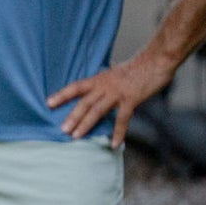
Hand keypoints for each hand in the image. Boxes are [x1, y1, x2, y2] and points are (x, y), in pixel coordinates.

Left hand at [48, 51, 175, 146]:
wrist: (157, 60)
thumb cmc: (138, 67)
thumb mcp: (116, 73)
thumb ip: (106, 83)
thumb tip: (98, 92)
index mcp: (100, 78)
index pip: (76, 86)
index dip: (62, 94)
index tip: (48, 103)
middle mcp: (105, 85)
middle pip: (84, 102)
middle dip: (72, 116)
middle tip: (62, 129)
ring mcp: (117, 92)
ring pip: (97, 110)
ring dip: (86, 124)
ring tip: (76, 136)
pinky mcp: (132, 99)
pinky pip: (122, 119)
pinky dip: (118, 132)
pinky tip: (115, 144)